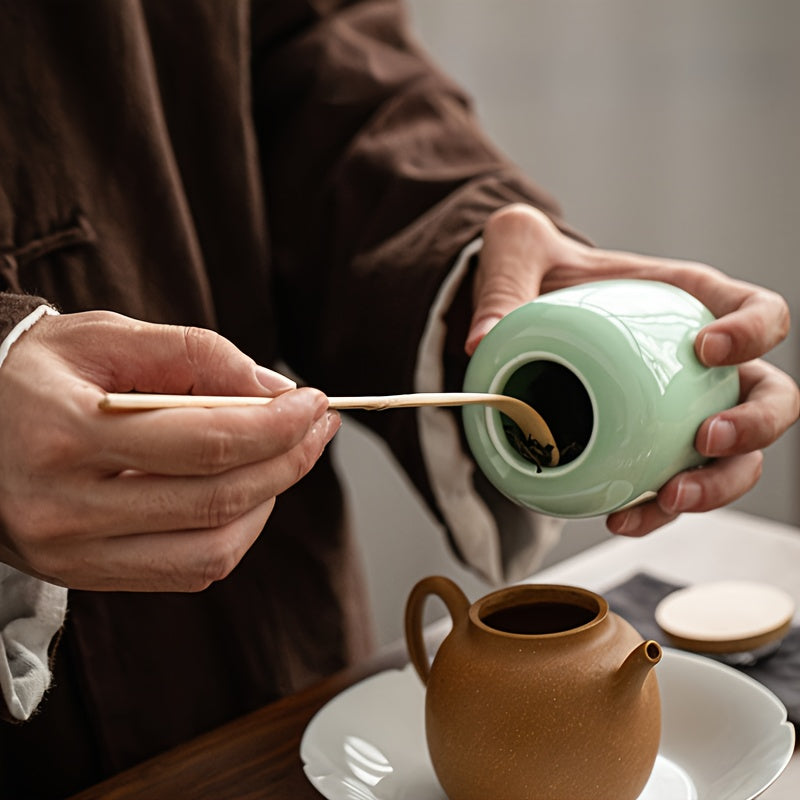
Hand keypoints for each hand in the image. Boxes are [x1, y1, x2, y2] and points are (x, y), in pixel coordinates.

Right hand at [0, 311, 339, 590]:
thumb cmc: (32, 373)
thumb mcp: (106, 337)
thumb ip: (196, 354)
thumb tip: (276, 394)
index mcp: (65, 433)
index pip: (205, 442)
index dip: (277, 427)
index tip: (314, 404)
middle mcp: (64, 506)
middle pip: (217, 499)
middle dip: (287, 461)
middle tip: (317, 427)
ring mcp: (70, 552)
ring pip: (211, 549)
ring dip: (267, 502)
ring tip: (281, 458)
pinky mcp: (80, 575)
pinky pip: (187, 571)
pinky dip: (234, 533)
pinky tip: (243, 493)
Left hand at [468, 203, 799, 534]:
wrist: (529, 314)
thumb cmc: (542, 275)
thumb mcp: (517, 254)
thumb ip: (504, 282)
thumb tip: (482, 341)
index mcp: (695, 302)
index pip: (760, 311)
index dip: (754, 332)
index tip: (707, 348)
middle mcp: (707, 365)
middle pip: (770, 398)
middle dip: (752, 427)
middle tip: (703, 440)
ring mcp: (687, 411)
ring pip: (736, 458)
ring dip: (715, 486)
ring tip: (666, 499)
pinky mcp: (654, 448)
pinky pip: (671, 484)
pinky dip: (655, 511)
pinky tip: (618, 519)